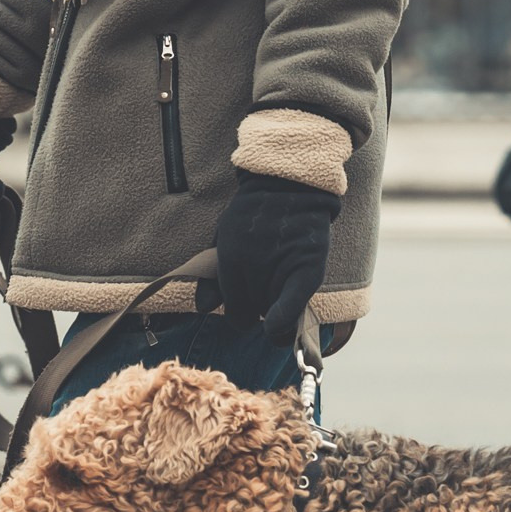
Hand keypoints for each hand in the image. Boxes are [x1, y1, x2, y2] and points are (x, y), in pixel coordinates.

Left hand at [216, 177, 340, 344]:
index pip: (233, 311)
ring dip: (274, 307)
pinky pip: (293, 307)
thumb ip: (213, 274)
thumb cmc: (254, 211)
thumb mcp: (224, 237)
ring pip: (272, 312)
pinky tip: (279, 330)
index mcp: (230, 258)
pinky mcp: (308, 268)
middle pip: (253, 313)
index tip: (246, 306)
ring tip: (281, 282)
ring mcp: (278, 266)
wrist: (290, 182)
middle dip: (257, 306)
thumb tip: (202, 307)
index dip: (239, 313)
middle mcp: (251, 266)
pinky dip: (284, 321)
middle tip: (266, 286)